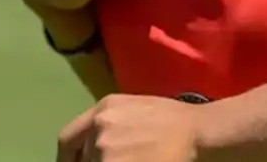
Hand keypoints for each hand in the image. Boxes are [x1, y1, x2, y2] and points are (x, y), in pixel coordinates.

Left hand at [57, 94, 199, 161]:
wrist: (199, 133)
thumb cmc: (177, 122)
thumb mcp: (137, 110)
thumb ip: (112, 125)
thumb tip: (97, 147)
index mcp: (103, 109)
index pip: (68, 140)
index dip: (68, 159)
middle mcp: (99, 128)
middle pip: (84, 159)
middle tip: (121, 161)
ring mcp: (105, 151)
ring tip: (136, 161)